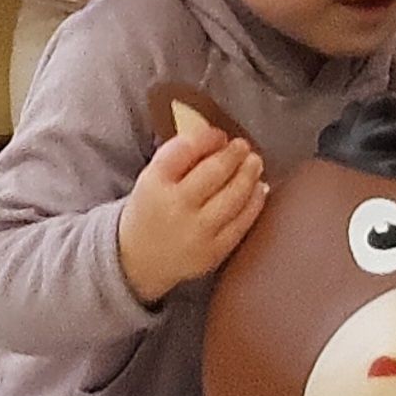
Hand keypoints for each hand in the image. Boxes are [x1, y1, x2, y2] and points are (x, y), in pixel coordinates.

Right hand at [119, 120, 266, 304]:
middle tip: (243, 146)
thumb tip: (220, 140)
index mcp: (155, 182)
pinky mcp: (212, 252)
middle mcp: (175, 207)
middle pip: (215, 171)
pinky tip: (259, 189)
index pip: (186, 149)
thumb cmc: (150, 211)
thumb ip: (180, 157)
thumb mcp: (151, 178)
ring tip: (254, 163)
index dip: (208, 138)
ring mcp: (196, 232)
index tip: (219, 135)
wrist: (137, 260)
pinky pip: (241, 223)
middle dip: (234, 154)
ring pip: (234, 197)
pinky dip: (254, 202)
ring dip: (249, 174)